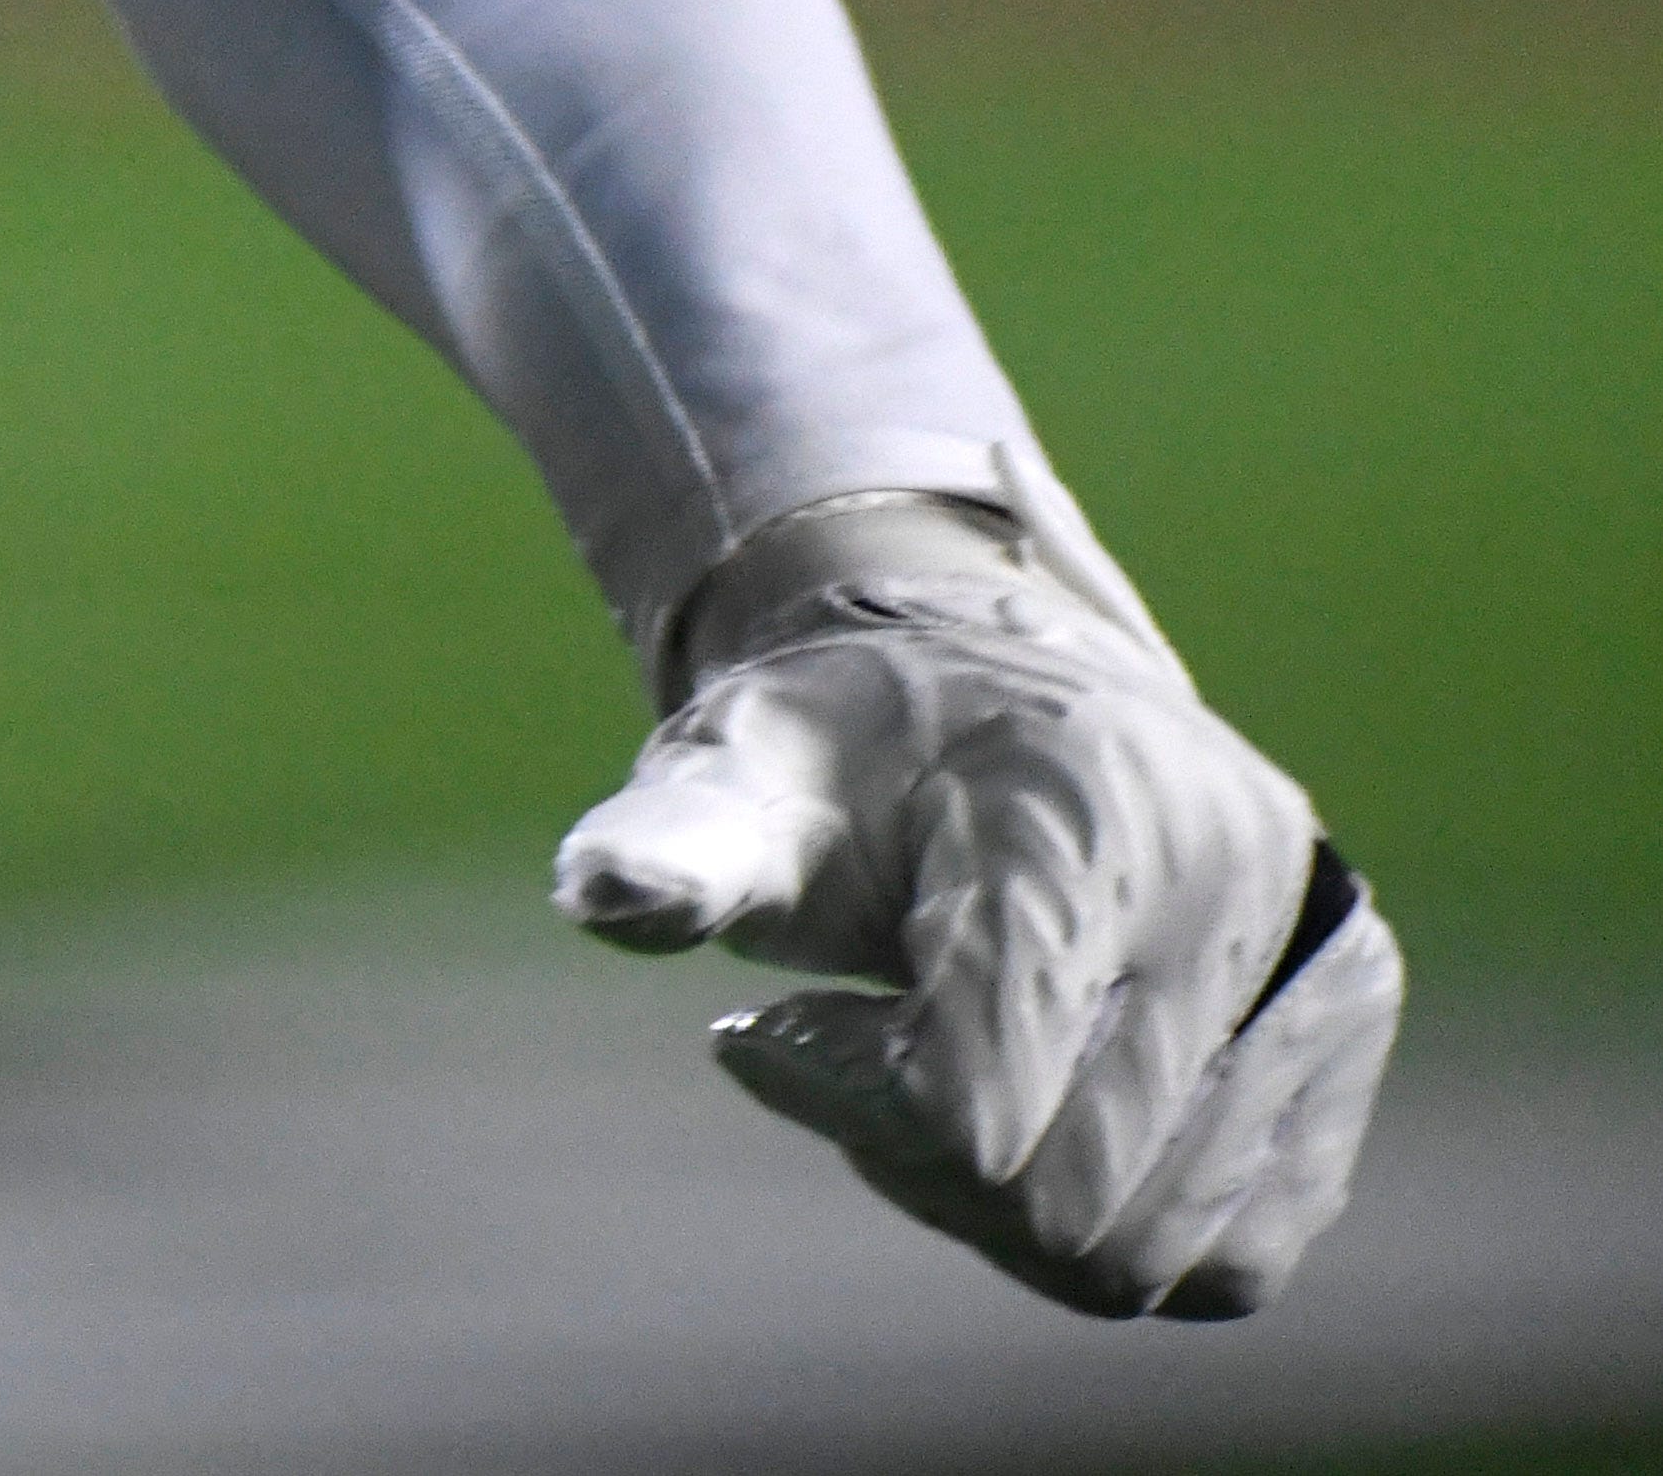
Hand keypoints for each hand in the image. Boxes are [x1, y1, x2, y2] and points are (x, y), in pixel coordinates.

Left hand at [556, 486, 1396, 1316]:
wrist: (996, 688)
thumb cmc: (848, 748)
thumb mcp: (738, 768)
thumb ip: (678, 844)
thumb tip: (606, 897)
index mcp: (1080, 814)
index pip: (974, 1104)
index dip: (845, 1100)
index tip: (768, 1029)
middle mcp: (1234, 890)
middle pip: (1063, 1206)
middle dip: (915, 1159)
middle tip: (846, 1052)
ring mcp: (1314, 974)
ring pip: (1147, 1256)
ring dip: (1004, 1201)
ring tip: (938, 1067)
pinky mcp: (1343, 1046)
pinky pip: (1230, 1262)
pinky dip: (1115, 1225)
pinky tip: (1035, 1109)